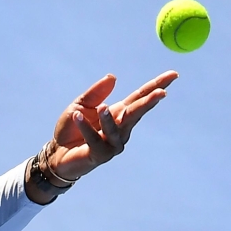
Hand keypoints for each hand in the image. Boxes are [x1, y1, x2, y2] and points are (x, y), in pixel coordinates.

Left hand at [47, 70, 178, 180]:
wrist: (56, 152)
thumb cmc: (70, 128)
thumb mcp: (80, 105)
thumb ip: (95, 93)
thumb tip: (113, 77)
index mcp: (119, 113)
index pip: (140, 97)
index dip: (156, 86)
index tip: (174, 75)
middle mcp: (121, 128)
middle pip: (137, 113)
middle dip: (149, 103)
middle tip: (160, 93)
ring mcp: (113, 144)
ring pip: (116, 129)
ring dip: (108, 119)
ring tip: (101, 108)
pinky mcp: (101, 155)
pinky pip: (95, 140)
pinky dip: (86, 128)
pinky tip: (77, 117)